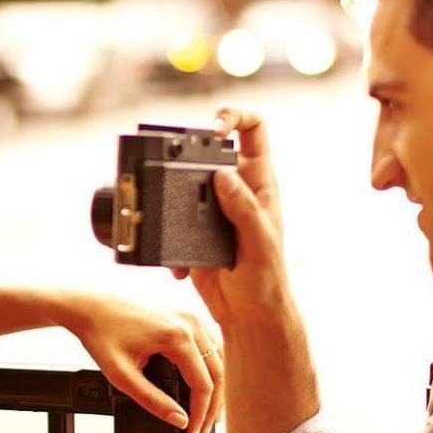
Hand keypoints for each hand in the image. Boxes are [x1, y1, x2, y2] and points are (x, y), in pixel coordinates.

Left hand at [59, 292, 222, 432]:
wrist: (88, 305)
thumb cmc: (100, 333)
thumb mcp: (122, 375)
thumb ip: (152, 400)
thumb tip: (180, 419)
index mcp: (177, 336)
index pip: (203, 384)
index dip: (200, 414)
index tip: (192, 432)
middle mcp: (189, 322)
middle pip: (217, 372)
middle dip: (212, 405)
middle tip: (202, 429)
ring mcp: (188, 315)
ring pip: (217, 357)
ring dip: (214, 386)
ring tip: (205, 412)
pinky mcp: (183, 314)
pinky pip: (208, 344)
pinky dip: (209, 366)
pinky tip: (202, 382)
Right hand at [173, 105, 293, 334]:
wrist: (248, 316)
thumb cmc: (266, 280)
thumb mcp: (259, 243)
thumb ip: (243, 208)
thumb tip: (223, 174)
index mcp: (260, 182)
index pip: (253, 128)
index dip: (233, 116)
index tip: (212, 128)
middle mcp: (234, 188)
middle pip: (208, 149)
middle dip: (187, 155)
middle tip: (175, 165)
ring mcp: (210, 208)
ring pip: (182, 181)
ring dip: (170, 197)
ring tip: (172, 219)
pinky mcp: (190, 229)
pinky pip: (168, 218)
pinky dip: (166, 237)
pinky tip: (180, 263)